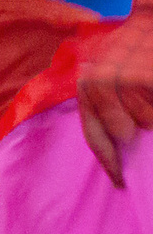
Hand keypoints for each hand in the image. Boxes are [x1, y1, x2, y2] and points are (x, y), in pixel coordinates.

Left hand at [80, 16, 152, 186]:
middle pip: (124, 134)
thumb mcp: (111, 73)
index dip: (109, 163)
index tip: (120, 184)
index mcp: (87, 88)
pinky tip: (152, 83)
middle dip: (139, 129)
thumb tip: (123, 144)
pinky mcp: (146, 77)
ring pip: (147, 122)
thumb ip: (108, 108)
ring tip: (150, 90)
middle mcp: (98, 84)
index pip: (95, 136)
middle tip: (145, 103)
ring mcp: (124, 80)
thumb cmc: (135, 49)